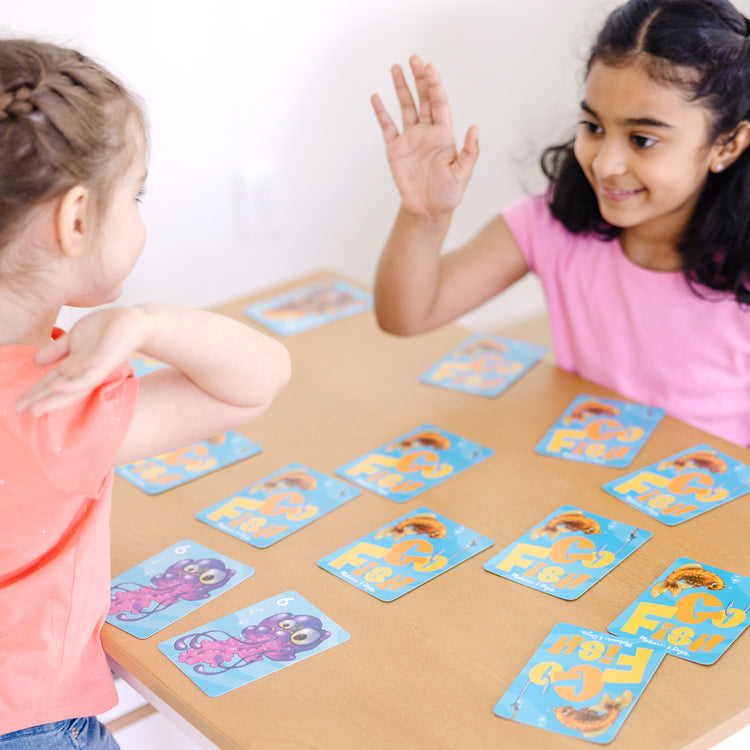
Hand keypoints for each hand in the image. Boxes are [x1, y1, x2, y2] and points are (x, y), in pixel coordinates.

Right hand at [15, 307, 147, 415]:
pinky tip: (57, 387)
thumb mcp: (74, 339)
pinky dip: (73, 383)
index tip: (16, 404)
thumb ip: (56, 351)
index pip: (49, 382)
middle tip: (19, 410)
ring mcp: (93, 369)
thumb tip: (35, 361)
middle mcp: (82, 372)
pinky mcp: (104, 364)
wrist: (132, 322)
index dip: (34, 392)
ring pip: (71, 389)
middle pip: (56, 390)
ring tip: (35, 408)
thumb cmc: (105, 330)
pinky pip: (87, 377)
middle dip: (38, 400)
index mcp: (73, 366)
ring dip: (53, 399)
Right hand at [371, 55, 478, 219]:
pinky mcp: (395, 149)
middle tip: (414, 59)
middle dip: (418, 79)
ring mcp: (410, 139)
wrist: (428, 211)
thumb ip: (469, 152)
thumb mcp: (462, 174)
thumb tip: (475, 129)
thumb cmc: (448, 194)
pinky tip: (377, 98)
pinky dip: (381, 112)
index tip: (429, 68)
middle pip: (422, 100)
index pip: (438, 104)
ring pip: (405, 108)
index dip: (434, 86)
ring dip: (401, 88)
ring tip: (396, 68)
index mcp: (443, 135)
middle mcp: (426, 132)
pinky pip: (387, 127)